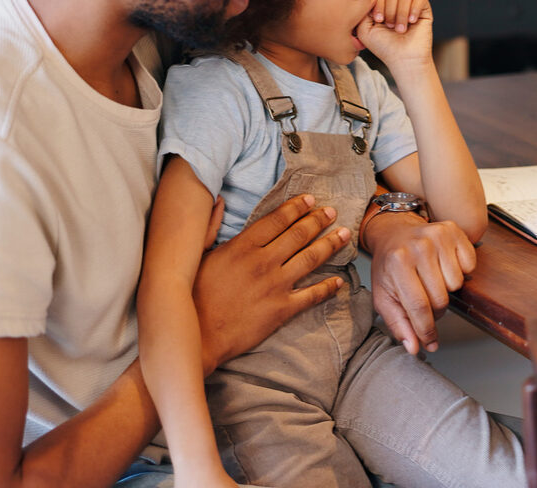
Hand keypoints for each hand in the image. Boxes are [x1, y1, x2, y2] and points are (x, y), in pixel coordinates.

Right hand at [192, 194, 351, 372]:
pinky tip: (339, 281)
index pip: (276, 220)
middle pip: (298, 234)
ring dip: (330, 245)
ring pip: (310, 259)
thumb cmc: (192, 296)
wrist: (198, 336)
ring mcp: (275, 286)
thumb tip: (216, 200)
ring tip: (344, 235)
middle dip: (318, 220)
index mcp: (242, 246)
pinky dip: (328, 287)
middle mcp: (263, 262)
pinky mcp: (282, 310)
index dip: (296, 207)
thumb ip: (210, 226)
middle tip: (332, 212)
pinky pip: (311, 295)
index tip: (310, 199)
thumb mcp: (196, 255)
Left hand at [356, 0, 432, 69]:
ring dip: (401, 13)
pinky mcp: (423, 10)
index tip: (378, 20)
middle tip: (390, 26)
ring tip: (400, 29)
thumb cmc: (384, 48)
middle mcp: (395, 4)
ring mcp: (410, 6)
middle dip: (389, 9)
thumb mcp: (364, 30)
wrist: (403, 60)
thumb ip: (362, 12)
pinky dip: (414, 9)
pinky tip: (412, 21)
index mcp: (381, 7)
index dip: (378, 3)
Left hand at [364, 210, 476, 354]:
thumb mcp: (384, 296)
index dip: (426, 330)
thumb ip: (398, 324)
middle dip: (435, 309)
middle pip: (441, 298)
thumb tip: (414, 348)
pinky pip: (469, 265)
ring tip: (432, 280)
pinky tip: (443, 266)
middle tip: (425, 301)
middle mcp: (419, 247)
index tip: (430, 342)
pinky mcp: (453, 230)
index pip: (419, 306)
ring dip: (447, 289)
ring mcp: (438, 235)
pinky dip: (460, 271)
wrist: (393, 232)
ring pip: (457, 283)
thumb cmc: (389, 267)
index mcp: (398, 263)